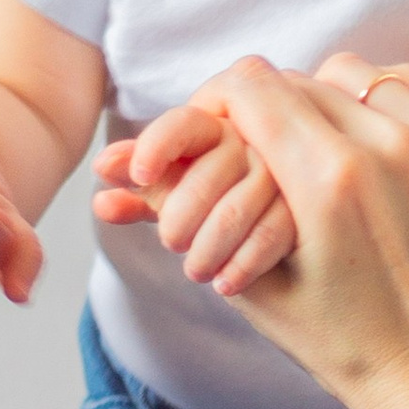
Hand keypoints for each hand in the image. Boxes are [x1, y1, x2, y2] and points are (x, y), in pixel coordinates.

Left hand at [94, 89, 298, 298]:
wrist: (287, 246)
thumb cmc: (217, 209)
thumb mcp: (176, 197)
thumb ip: (142, 188)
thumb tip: (101, 190)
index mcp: (215, 129)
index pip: (184, 124)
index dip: (158, 144)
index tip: (137, 177)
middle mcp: (253, 143)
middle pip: (213, 165)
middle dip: (183, 210)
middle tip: (168, 242)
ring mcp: (285, 177)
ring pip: (243, 202)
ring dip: (210, 244)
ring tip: (194, 271)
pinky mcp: (308, 212)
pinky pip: (274, 233)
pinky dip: (244, 263)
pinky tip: (225, 285)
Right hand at [186, 58, 408, 408]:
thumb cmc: (350, 350)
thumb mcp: (258, 289)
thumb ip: (202, 209)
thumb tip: (126, 166)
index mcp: (328, 184)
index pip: (252, 89)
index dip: (218, 100)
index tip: (212, 122)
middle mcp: (391, 149)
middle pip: (300, 81)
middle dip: (268, 110)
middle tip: (262, 150)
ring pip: (357, 77)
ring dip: (326, 103)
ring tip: (318, 151)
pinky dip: (385, 106)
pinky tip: (375, 147)